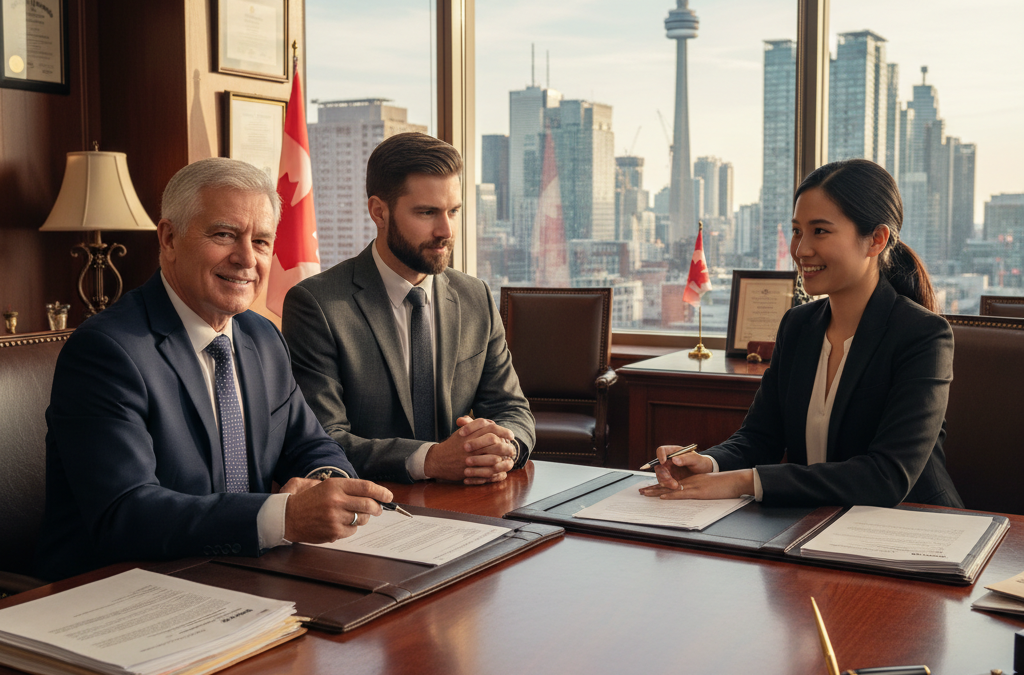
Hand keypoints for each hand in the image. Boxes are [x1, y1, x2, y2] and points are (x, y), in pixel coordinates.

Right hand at [282, 477, 392, 543]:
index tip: (388, 496)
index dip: (381, 492)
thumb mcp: (317, 483)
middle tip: (378, 509)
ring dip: (364, 518)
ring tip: (358, 516)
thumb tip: (362, 489)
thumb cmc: (302, 500)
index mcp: (334, 486)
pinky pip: (352, 531)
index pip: (366, 487)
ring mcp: (335, 518)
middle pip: (368, 504)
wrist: (285, 518)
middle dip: (377, 507)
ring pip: (362, 519)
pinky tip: (343, 524)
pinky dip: (351, 528)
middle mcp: (337, 501)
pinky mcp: (333, 532)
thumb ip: (338, 484)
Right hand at [423, 415, 516, 484]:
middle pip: (494, 441)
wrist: (437, 460)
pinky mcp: (469, 469)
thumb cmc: (452, 445)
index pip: (490, 428)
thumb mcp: (461, 432)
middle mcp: (471, 443)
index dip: (503, 431)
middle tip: (512, 447)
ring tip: (509, 457)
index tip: (511, 435)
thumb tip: (490, 422)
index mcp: (469, 433)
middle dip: (506, 444)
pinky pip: (487, 469)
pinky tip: (501, 467)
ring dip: (503, 457)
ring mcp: (470, 457)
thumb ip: (475, 426)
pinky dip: (496, 468)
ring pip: (493, 456)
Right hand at [638, 445, 713, 492]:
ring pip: (660, 476)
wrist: (703, 473)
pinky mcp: (669, 479)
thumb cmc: (699, 462)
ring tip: (676, 486)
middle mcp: (667, 461)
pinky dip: (668, 486)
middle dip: (663, 474)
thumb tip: (674, 459)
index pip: (661, 450)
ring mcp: (667, 470)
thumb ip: (685, 459)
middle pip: (658, 466)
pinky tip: (676, 488)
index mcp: (673, 452)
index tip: (663, 462)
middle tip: (671, 480)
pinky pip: (664, 483)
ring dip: (665, 482)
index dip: (660, 455)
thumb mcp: (695, 459)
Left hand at [639, 469, 755, 500]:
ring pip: (671, 489)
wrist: (734, 481)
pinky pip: (682, 494)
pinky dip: (671, 495)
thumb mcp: (709, 486)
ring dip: (657, 492)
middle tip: (641, 491)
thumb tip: (693, 495)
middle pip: (668, 485)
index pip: (672, 483)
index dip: (660, 486)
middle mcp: (690, 482)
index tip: (650, 489)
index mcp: (692, 481)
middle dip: (653, 489)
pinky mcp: (698, 492)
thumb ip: (700, 489)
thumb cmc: (724, 485)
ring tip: (645, 493)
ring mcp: (693, 486)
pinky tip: (662, 497)